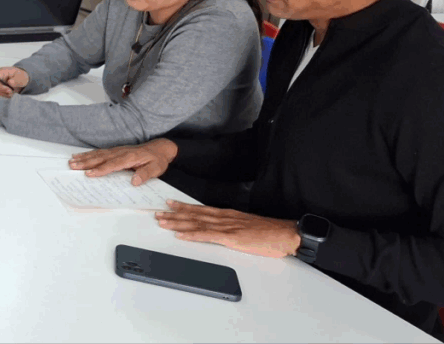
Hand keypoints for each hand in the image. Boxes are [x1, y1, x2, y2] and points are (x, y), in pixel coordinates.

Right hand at [0, 67, 28, 96]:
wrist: (21, 80)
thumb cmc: (20, 76)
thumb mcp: (21, 77)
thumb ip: (16, 80)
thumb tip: (10, 82)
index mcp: (1, 71)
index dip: (0, 86)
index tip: (9, 90)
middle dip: (2, 92)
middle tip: (11, 93)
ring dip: (2, 95)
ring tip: (11, 94)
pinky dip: (1, 96)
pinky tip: (8, 95)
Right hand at [68, 138, 176, 183]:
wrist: (160, 148)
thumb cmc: (157, 160)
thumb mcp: (156, 169)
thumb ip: (145, 174)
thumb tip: (134, 181)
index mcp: (130, 157)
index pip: (113, 164)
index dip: (101, 169)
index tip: (89, 174)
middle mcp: (121, 152)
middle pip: (101, 158)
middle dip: (86, 162)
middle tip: (73, 166)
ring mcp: (117, 150)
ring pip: (98, 154)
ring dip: (84, 158)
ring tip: (72, 161)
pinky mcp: (115, 151)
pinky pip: (100, 152)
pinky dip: (89, 154)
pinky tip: (80, 155)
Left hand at [156, 200, 301, 258]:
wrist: (285, 234)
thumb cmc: (269, 232)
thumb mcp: (247, 226)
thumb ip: (233, 227)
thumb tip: (222, 231)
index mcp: (228, 215)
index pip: (201, 210)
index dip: (183, 207)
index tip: (170, 204)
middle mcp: (224, 218)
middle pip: (194, 215)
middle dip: (174, 214)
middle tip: (158, 212)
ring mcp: (226, 227)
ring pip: (196, 224)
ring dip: (178, 223)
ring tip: (163, 222)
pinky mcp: (231, 238)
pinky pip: (207, 236)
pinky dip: (192, 235)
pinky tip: (181, 235)